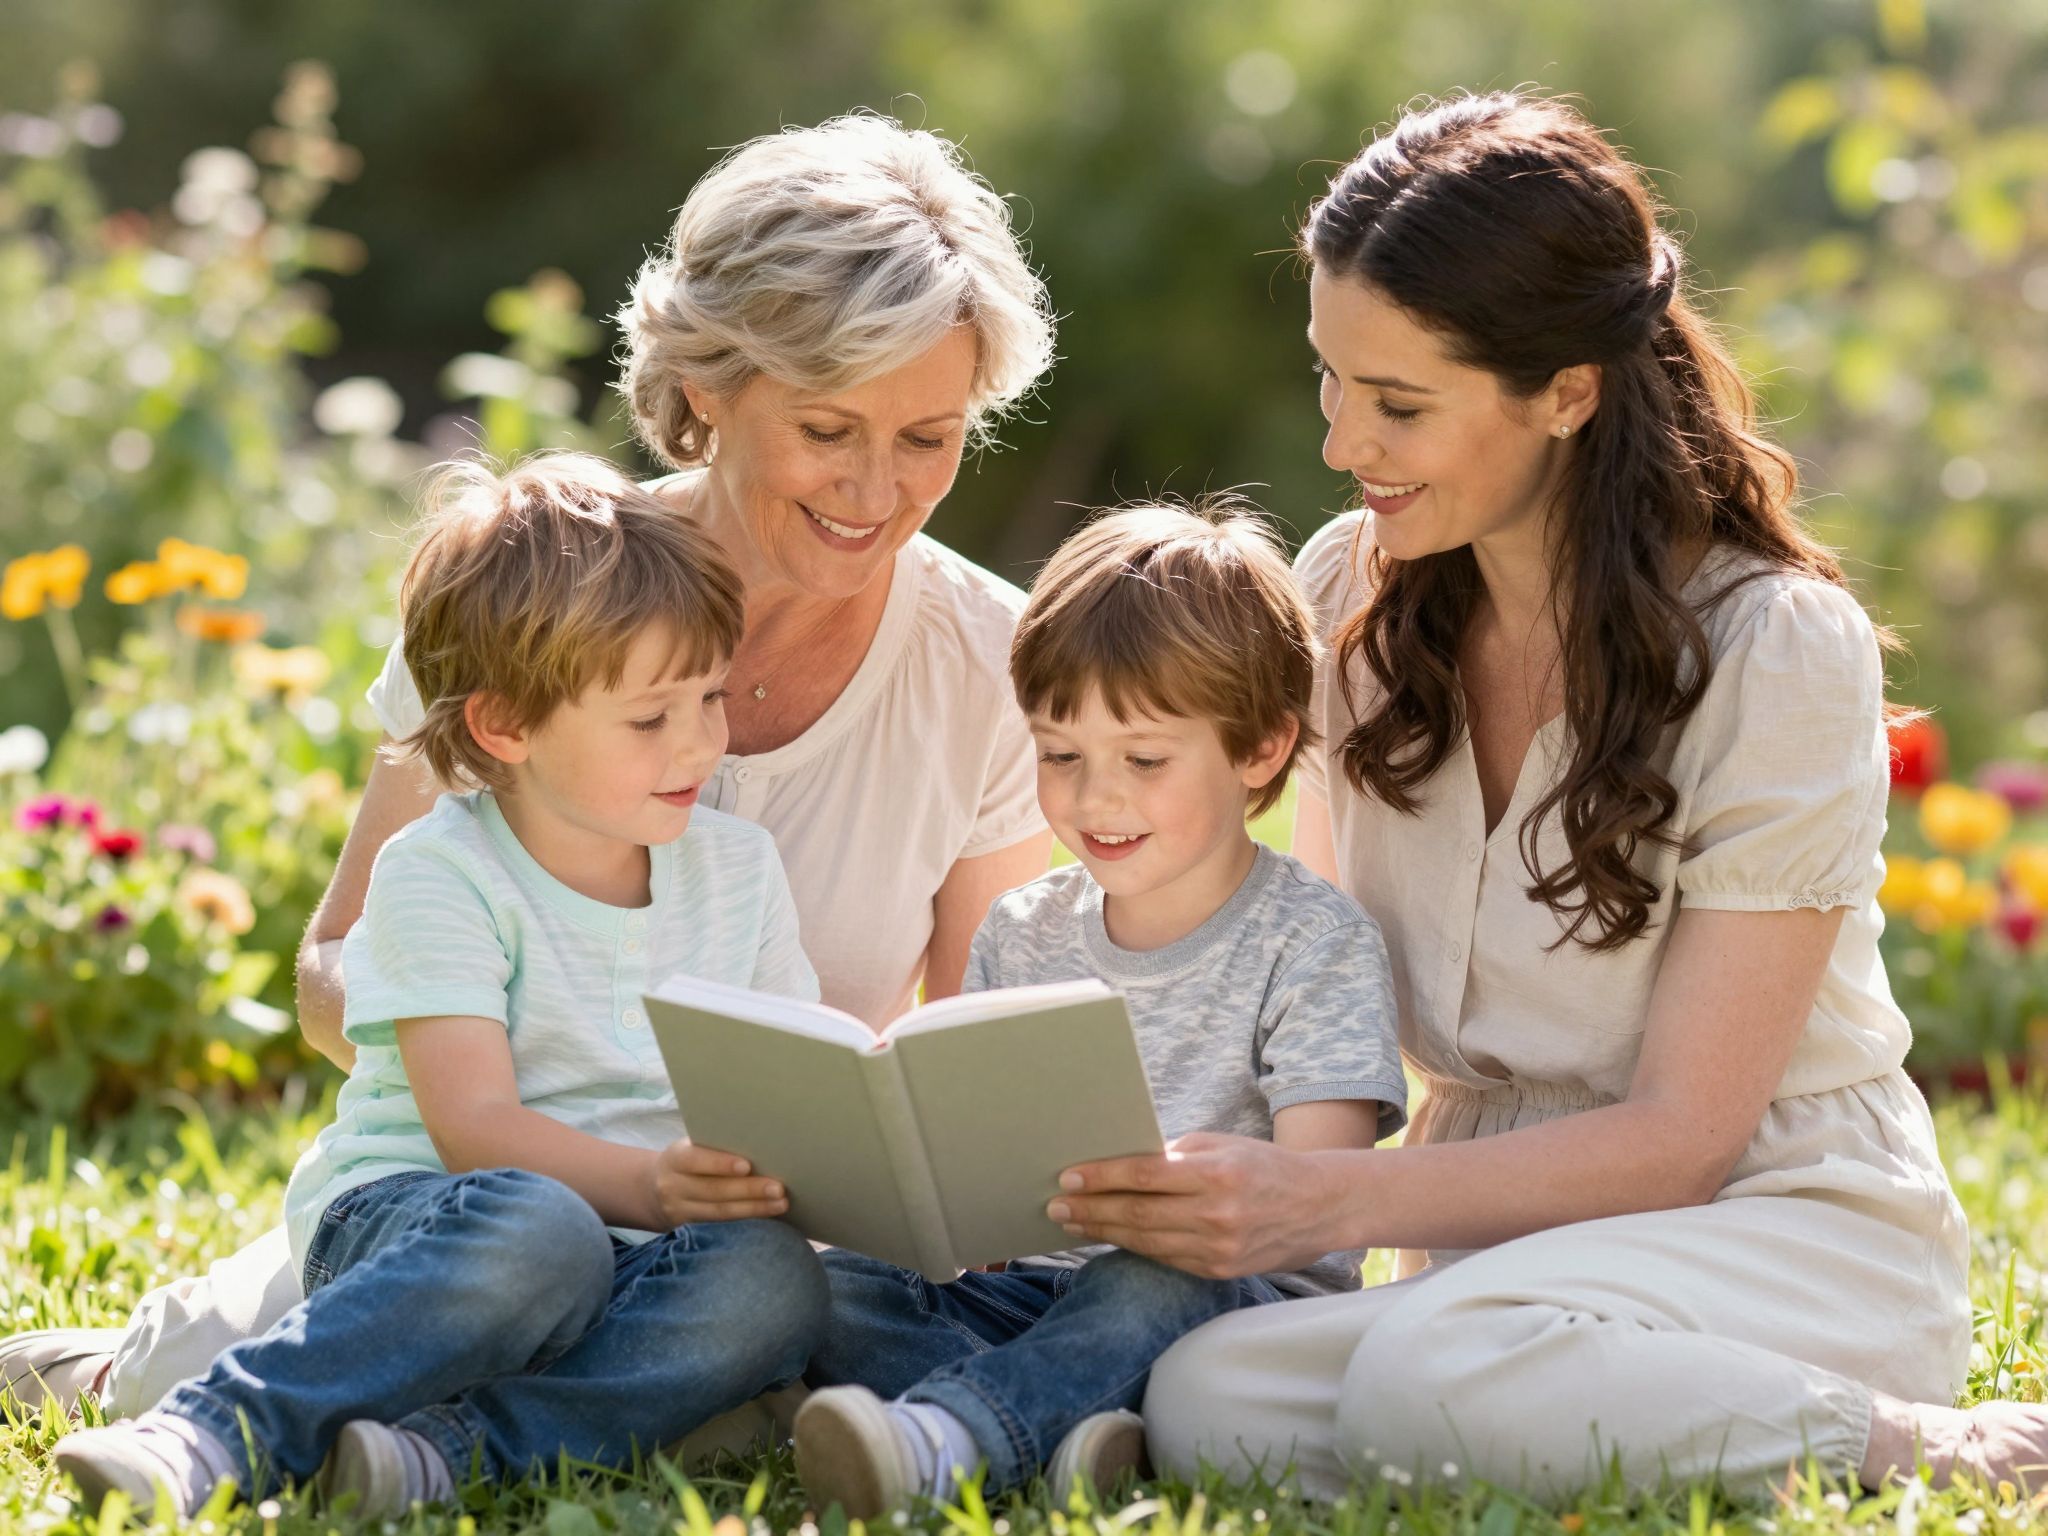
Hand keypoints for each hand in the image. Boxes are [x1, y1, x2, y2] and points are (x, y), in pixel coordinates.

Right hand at [650, 1139, 790, 1225]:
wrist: (653, 1191)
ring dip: (754, 1209)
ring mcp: (679, 1211)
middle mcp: (673, 1186)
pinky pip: (720, 1227)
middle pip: (713, 1190)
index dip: (721, 1164)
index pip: (696, 1160)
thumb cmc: (687, 1162)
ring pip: (720, 1212)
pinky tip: (767, 1217)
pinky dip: (746, 1221)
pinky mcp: (688, 1230)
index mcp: (675, 1158)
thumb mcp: (690, 1149)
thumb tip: (760, 1145)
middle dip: (748, 1190)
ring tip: (781, 1204)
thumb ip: (714, 1148)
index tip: (747, 1166)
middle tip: (778, 1188)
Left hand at [1046, 1132, 1353, 1278]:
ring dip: (1105, 1232)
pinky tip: (1111, 1237)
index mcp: (1217, 1174)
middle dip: (1092, 1211)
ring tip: (1073, 1224)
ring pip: (1147, 1242)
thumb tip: (1119, 1164)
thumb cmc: (1262, 1166)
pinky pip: (1165, 1259)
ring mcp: (1218, 1249)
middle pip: (1139, 1215)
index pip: (1146, 1176)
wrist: (1319, 1207)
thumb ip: (1174, 1156)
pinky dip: (1134, 1248)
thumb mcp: (1221, 1145)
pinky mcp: (1219, 1272)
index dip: (1102, 1178)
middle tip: (1056, 1207)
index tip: (1068, 1178)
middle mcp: (1218, 1215)